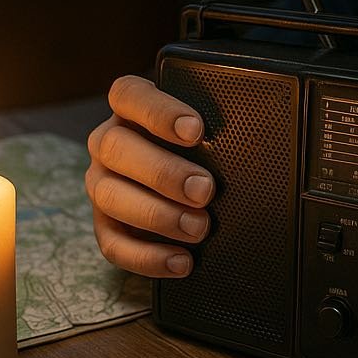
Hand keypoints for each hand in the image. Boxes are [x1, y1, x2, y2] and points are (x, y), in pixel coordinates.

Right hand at [86, 75, 213, 278]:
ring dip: (157, 215)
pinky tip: (182, 261)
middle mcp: (108, 142)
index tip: (195, 130)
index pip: (129, 95)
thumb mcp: (204, 126)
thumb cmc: (199, 145)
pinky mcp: (105, 225)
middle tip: (205, 189)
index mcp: (130, 108)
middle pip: (116, 148)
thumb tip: (257, 129)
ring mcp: (101, 183)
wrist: (184, 174)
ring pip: (111, 196)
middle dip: (163, 172)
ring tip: (198, 227)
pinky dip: (148, 257)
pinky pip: (113, 245)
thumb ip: (219, 121)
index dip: (158, 111)